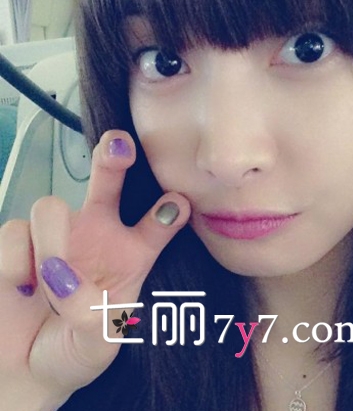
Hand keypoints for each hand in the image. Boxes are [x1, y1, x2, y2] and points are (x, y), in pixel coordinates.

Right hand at [0, 130, 190, 410]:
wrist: (28, 367)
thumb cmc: (76, 350)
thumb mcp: (98, 341)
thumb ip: (90, 313)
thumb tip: (63, 276)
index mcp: (132, 253)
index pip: (157, 223)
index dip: (167, 212)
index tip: (177, 204)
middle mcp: (97, 233)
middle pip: (108, 180)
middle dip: (112, 157)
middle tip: (120, 145)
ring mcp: (56, 235)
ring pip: (49, 206)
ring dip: (49, 244)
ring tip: (48, 284)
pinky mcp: (16, 243)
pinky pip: (13, 234)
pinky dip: (15, 265)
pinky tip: (21, 289)